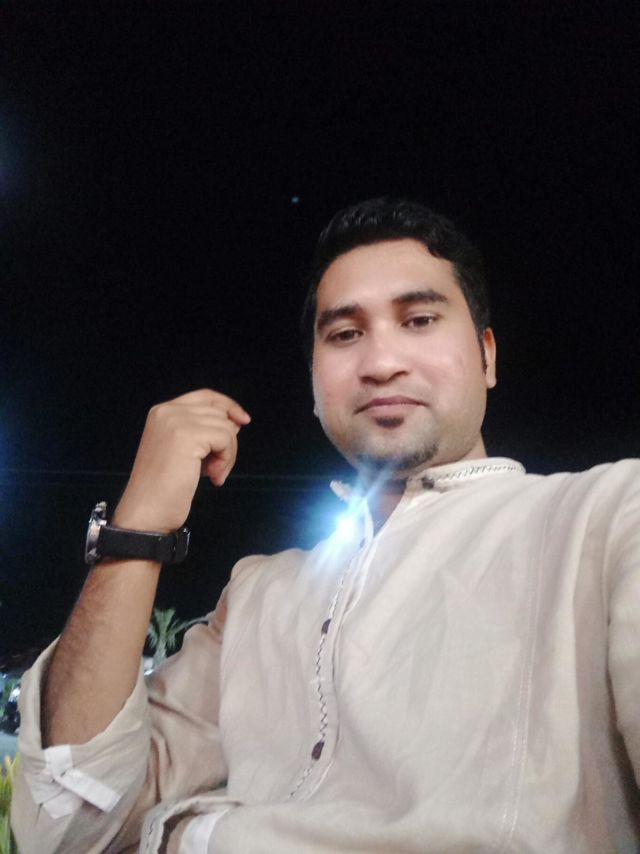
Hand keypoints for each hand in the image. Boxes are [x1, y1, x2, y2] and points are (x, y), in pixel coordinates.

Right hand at [113, 389, 250, 532]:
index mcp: (162, 412)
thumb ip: (203, 430)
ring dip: (227, 455)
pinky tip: (212, 477)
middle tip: (216, 468)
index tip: (243, 421)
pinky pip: (225, 439)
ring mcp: (176, 421)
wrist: (147, 512)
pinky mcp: (187, 435)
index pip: (206, 396)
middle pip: (219, 413)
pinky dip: (225, 460)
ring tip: (212, 474)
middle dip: (227, 441)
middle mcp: (167, 411)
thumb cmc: (163, 488)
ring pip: (226, 427)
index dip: (228, 406)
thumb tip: (235, 421)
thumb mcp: (182, 450)